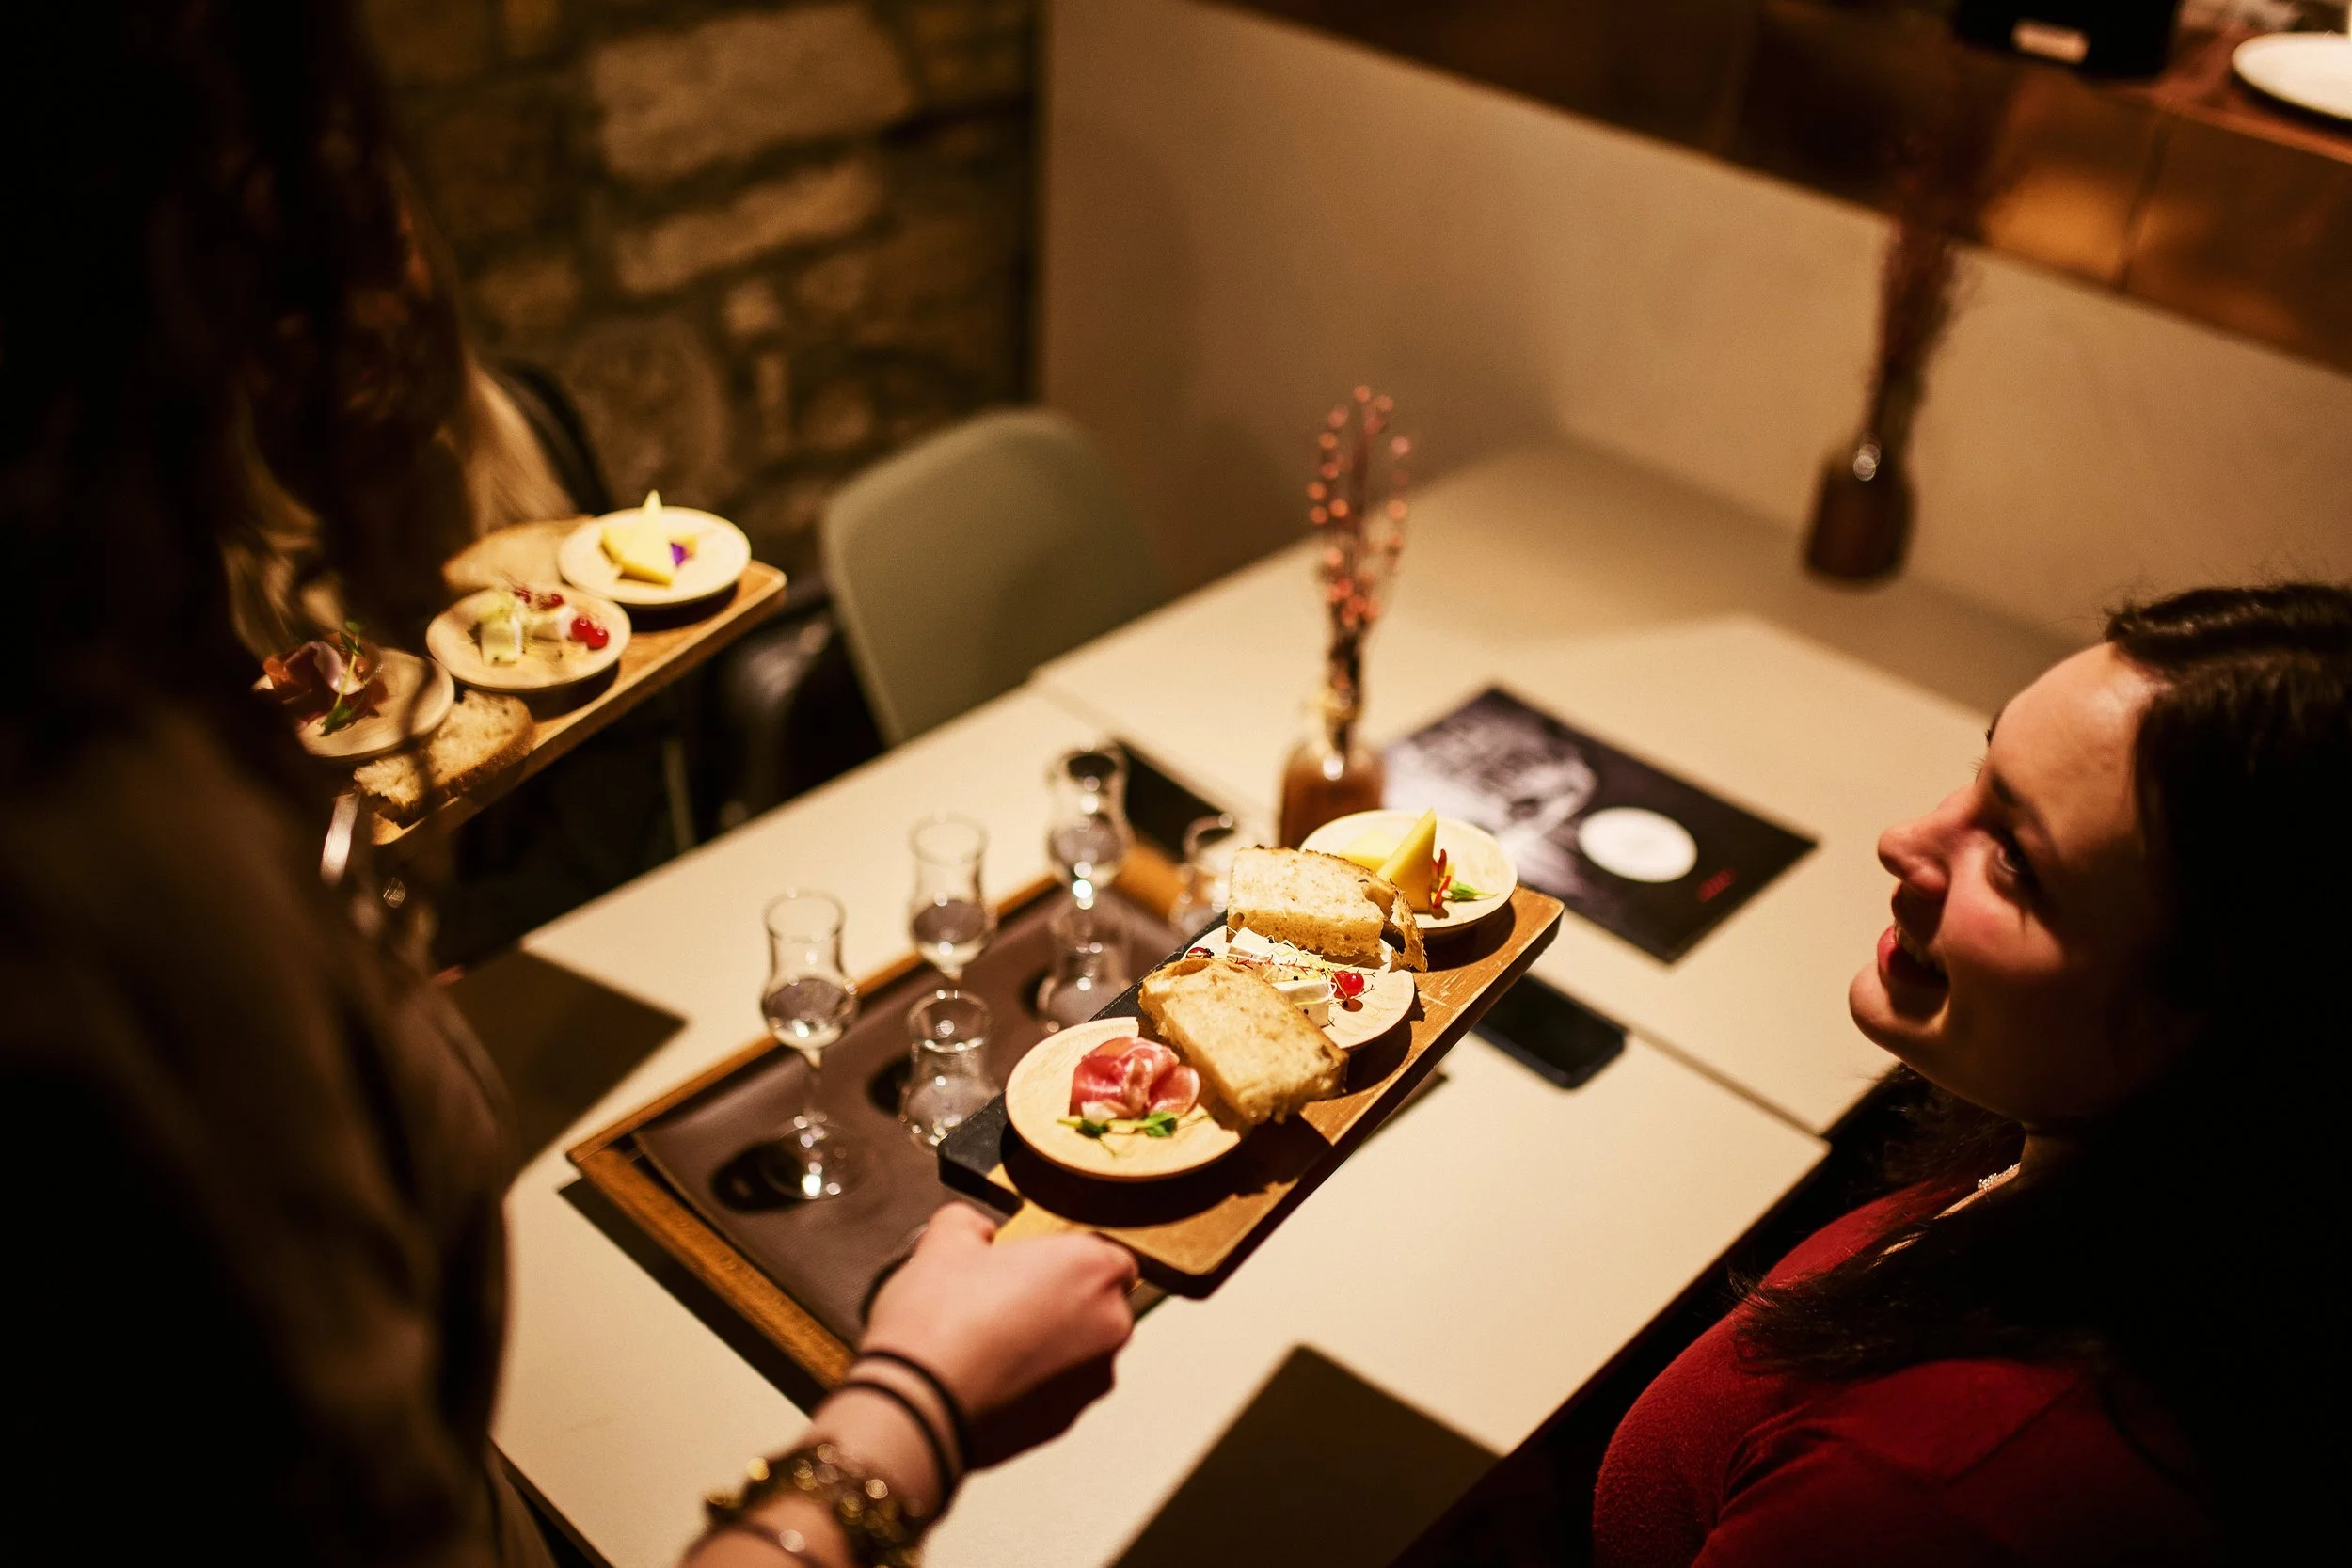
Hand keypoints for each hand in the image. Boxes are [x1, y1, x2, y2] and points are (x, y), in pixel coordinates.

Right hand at [861, 1204, 1137, 1464]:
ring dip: (1050, 1346)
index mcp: (1091, 1268)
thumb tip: (974, 1230)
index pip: (1110, 1255)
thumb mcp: (944, 1243)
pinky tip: (988, 1378)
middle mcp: (1108, 1325)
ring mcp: (1092, 1380)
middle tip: (1007, 1300)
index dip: (1069, 1259)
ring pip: (1081, 1352)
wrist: (918, 1405)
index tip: (1034, 1264)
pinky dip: (1033, 1385)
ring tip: (991, 1344)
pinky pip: (1058, 1392)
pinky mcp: (1066, 1423)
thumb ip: (969, 1224)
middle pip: (1099, 1305)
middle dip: (1062, 1303)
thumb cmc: (940, 1319)